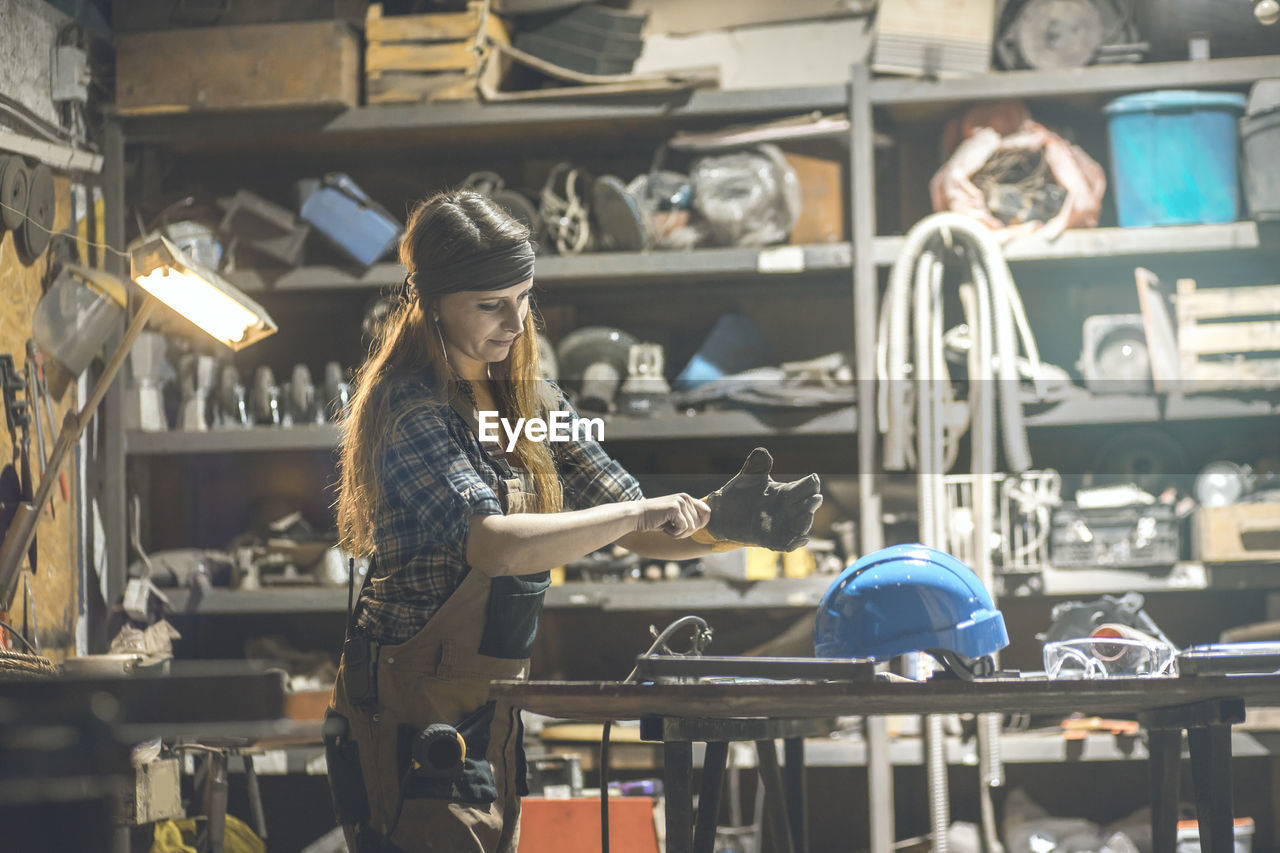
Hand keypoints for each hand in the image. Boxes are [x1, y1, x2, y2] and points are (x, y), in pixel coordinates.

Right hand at [635, 494, 710, 538]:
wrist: (636, 516)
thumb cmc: (653, 520)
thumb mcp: (673, 518)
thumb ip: (687, 517)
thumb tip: (704, 523)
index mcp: (686, 498)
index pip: (707, 512)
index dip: (702, 524)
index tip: (687, 529)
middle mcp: (685, 498)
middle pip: (699, 524)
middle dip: (685, 532)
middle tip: (671, 528)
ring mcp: (680, 501)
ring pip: (692, 528)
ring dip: (679, 533)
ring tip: (666, 526)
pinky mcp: (675, 508)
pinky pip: (684, 528)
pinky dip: (674, 533)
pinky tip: (664, 526)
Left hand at [705, 448, 821, 550]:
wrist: (721, 512)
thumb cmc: (738, 493)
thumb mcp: (747, 477)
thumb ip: (756, 465)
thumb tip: (762, 452)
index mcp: (786, 492)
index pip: (806, 487)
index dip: (811, 484)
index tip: (812, 479)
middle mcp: (788, 509)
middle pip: (808, 506)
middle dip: (811, 503)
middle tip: (814, 499)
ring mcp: (781, 525)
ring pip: (801, 526)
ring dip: (805, 522)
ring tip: (806, 516)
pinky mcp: (771, 540)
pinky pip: (788, 543)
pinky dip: (795, 542)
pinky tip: (799, 539)